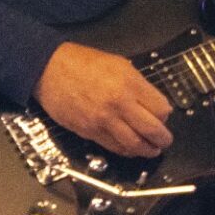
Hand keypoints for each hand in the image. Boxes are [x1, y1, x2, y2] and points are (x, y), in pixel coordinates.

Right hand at [32, 42, 172, 157]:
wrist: (49, 69)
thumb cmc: (83, 63)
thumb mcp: (119, 64)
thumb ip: (138, 85)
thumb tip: (154, 103)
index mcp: (129, 83)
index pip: (161, 109)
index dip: (165, 115)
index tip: (163, 116)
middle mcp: (119, 103)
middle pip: (152, 130)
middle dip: (163, 138)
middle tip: (165, 140)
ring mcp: (103, 120)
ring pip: (134, 144)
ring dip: (147, 150)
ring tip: (152, 150)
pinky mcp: (89, 131)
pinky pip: (114, 147)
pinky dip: (126, 151)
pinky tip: (131, 149)